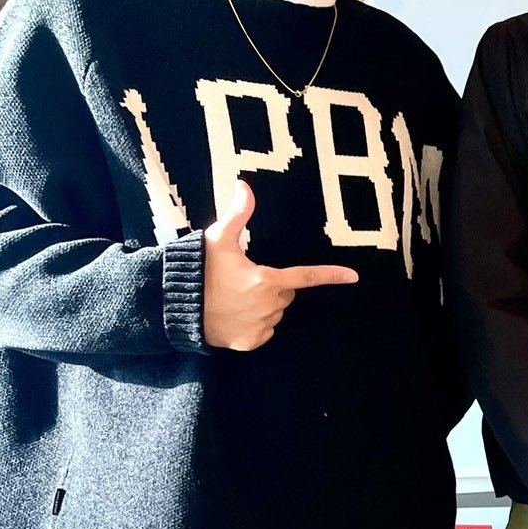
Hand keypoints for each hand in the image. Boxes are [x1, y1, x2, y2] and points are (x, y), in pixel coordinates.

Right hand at [202, 180, 357, 350]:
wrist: (174, 307)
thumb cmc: (198, 270)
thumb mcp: (217, 239)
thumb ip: (237, 215)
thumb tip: (244, 185)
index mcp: (265, 280)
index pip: (305, 277)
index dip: (331, 275)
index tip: (353, 276)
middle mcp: (268, 306)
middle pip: (285, 293)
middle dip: (273, 285)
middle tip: (244, 280)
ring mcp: (260, 327)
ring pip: (275, 313)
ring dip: (263, 305)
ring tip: (234, 298)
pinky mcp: (250, 343)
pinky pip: (264, 332)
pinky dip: (255, 324)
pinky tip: (234, 315)